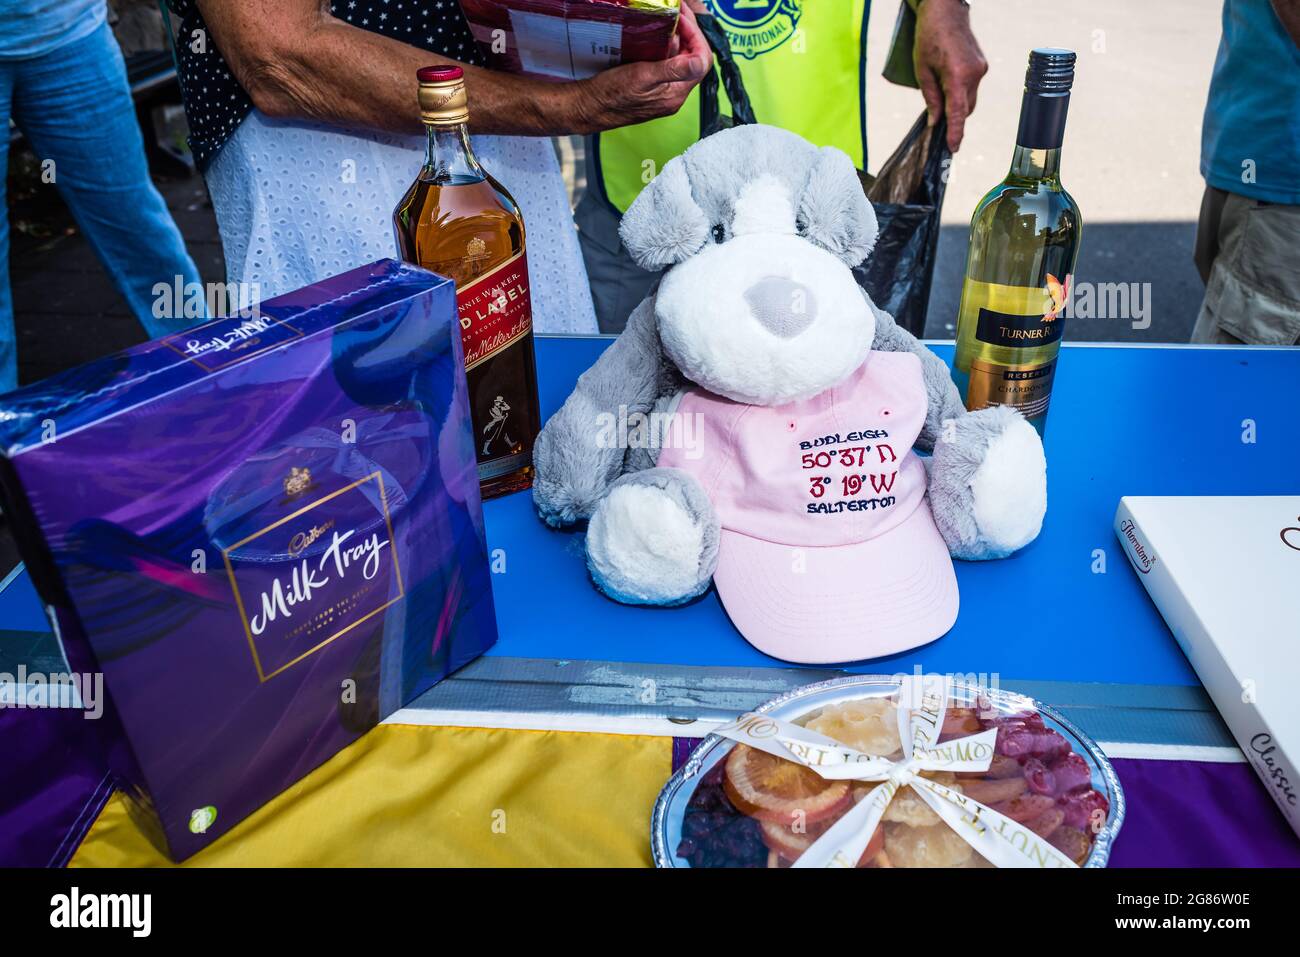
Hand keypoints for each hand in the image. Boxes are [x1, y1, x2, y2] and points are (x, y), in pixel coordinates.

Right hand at [569, 1, 712, 133]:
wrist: (588, 108)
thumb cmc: (611, 95)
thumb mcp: (642, 76)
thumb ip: (674, 69)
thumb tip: (700, 61)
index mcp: (676, 93)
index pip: (702, 61)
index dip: (696, 36)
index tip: (682, 19)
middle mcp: (674, 94)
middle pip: (693, 59)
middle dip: (688, 33)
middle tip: (676, 12)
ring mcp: (663, 91)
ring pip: (680, 60)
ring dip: (677, 38)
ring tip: (667, 19)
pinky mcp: (653, 88)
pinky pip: (666, 64)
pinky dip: (665, 47)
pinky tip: (655, 36)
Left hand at [914, 0, 987, 151]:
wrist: (945, 11)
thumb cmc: (928, 37)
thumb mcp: (922, 71)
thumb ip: (930, 98)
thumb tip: (935, 122)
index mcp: (956, 75)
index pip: (958, 112)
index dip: (956, 132)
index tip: (953, 147)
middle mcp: (974, 74)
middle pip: (965, 109)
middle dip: (953, 118)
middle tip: (937, 123)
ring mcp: (981, 70)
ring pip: (970, 99)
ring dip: (957, 104)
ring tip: (940, 92)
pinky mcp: (982, 66)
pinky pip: (972, 88)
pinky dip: (961, 92)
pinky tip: (949, 82)